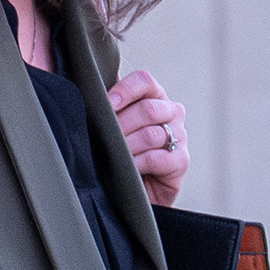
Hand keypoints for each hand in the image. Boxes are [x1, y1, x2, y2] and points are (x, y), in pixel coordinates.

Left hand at [109, 69, 188, 206]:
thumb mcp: (114, 125)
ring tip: (113, 155)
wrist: (137, 188)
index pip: (144, 81)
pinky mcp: (180, 160)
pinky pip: (156, 158)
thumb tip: (88, 91)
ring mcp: (179, 135)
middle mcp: (170, 112)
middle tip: (105, 138)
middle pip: (148, 109)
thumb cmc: (122, 152)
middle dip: (121, 125)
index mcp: (153, 97)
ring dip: (127, 147)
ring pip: (150, 135)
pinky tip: (128, 168)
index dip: (125, 90)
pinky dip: (137, 164)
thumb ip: (108, 105)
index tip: (108, 103)